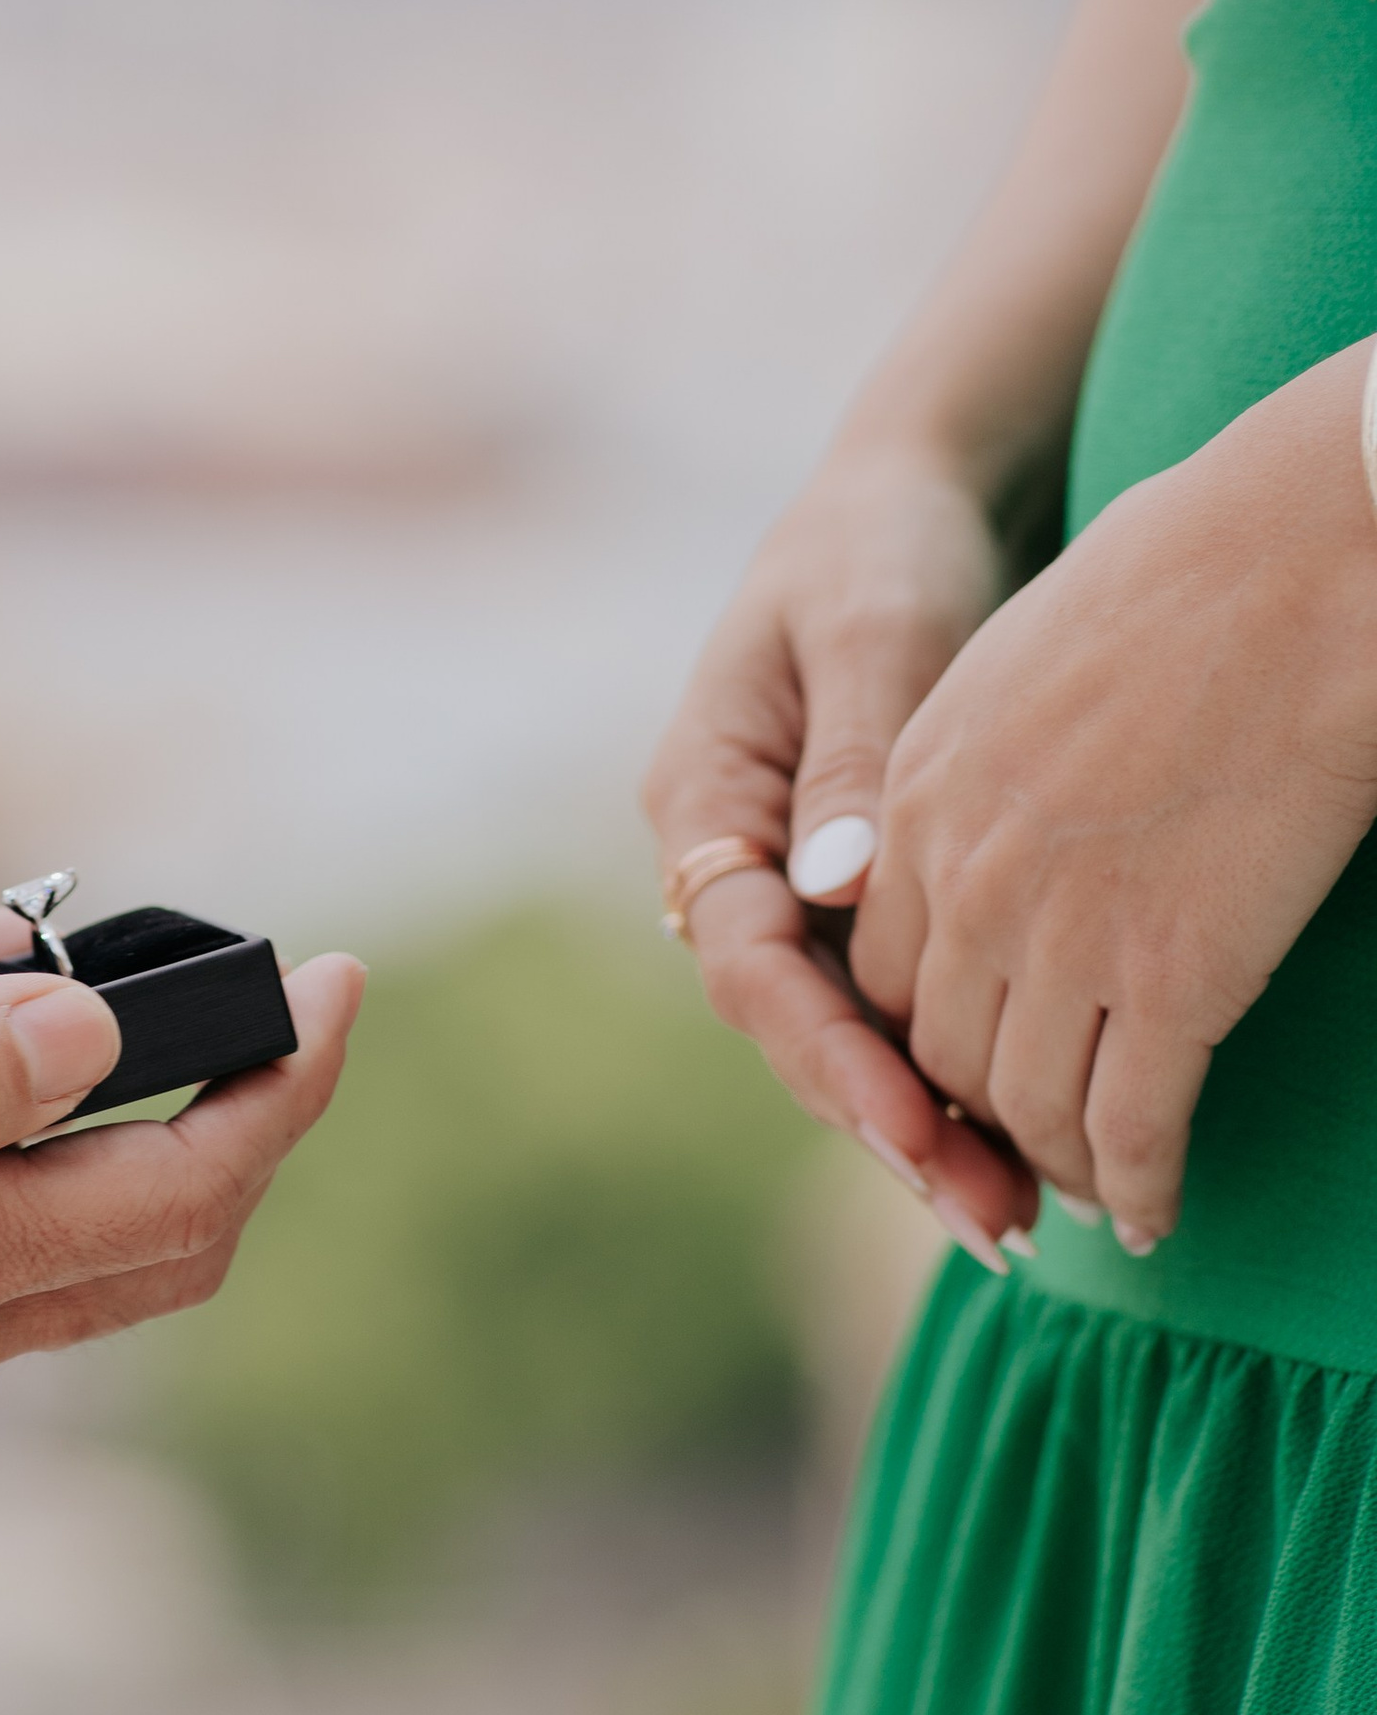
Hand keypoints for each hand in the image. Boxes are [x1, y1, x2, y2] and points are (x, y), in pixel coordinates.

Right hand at [641, 445, 1034, 1256]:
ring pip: (839, 1033)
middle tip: (991, 1218)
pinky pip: (886, 1005)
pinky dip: (944, 1072)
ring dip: (920, 1125)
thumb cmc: (881, 544)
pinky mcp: (846, 895)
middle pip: (793, 1027)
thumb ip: (848, 764)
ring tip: (1013, 1214)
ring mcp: (783, 883)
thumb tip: (832, 894)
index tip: (918, 1127)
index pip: (748, 961)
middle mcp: (728, 859)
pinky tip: (1011, 1141)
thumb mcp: (871, 630)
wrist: (906, 496)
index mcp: (701, 796)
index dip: (829, 1055)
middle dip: (886, 1127)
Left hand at [852, 341, 1376, 1245]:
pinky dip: (1137, 1184)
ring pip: (1023, 1104)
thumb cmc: (1194, 575)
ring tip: (1093, 1193)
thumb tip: (1013, 790)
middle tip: (1022, 1158)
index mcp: (913, 797)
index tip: (965, 1069)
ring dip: (1056, 1164)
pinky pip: (1126, 1123)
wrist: (1299, 557)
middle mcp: (962, 879)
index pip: (881, 968)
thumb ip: (985, 756)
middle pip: (937, 1050)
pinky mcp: (1166, 976)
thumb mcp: (1025, 658)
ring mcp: (1057, 935)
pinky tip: (1156, 1211)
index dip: (921, 1036)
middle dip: (976, 1119)